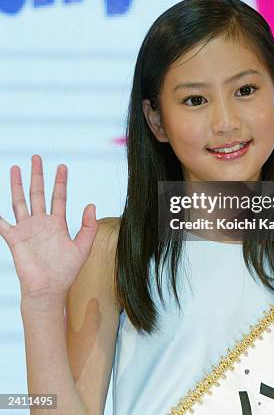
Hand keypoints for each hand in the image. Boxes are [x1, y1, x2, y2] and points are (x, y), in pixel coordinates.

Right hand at [0, 155, 97, 299]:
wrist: (49, 290)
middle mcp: (41, 223)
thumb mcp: (83, 247)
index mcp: (58, 223)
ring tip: (15, 168)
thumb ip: (89, 226)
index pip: (59, 197)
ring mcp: (27, 229)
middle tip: (36, 158)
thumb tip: (91, 204)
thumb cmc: (66, 272)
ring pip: (21, 201)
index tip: (62, 166)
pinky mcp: (15, 239)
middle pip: (38, 193)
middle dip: (37, 175)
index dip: (60, 181)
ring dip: (18, 185)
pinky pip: (3, 224)